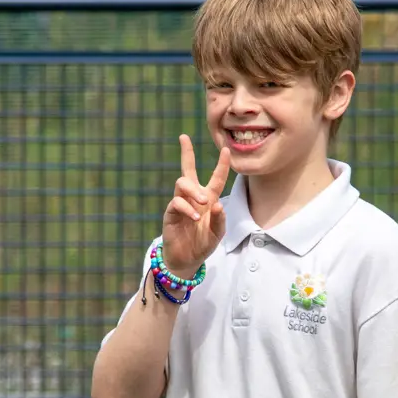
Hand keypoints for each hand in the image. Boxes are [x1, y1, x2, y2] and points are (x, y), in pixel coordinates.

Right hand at [161, 135, 231, 278]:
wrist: (187, 259)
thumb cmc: (203, 244)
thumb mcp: (217, 234)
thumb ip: (220, 221)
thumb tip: (217, 205)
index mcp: (209, 200)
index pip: (215, 178)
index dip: (221, 164)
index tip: (226, 149)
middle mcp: (194, 198)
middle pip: (188, 170)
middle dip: (186, 152)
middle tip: (184, 137)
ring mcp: (181, 204)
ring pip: (182, 183)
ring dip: (193, 190)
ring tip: (203, 203)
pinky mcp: (171, 213)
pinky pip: (176, 202)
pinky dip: (187, 208)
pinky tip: (194, 218)